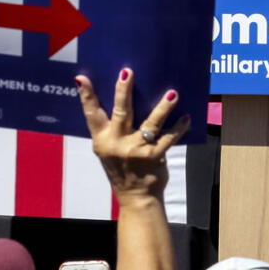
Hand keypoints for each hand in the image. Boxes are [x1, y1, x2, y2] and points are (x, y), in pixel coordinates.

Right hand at [76, 69, 189, 203]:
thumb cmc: (122, 169)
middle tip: (127, 72)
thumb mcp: (108, 150)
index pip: (92, 115)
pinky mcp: (153, 157)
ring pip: (150, 124)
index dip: (86, 96)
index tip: (82, 79)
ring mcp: (135, 150)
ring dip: (162, 108)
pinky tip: (186, 117)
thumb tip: (122, 97)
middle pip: (121, 112)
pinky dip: (178, 128)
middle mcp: (116, 144)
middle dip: (123, 91)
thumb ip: (111, 129)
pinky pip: (168, 139)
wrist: (136, 197)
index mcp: (102, 140)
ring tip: (172, 93)